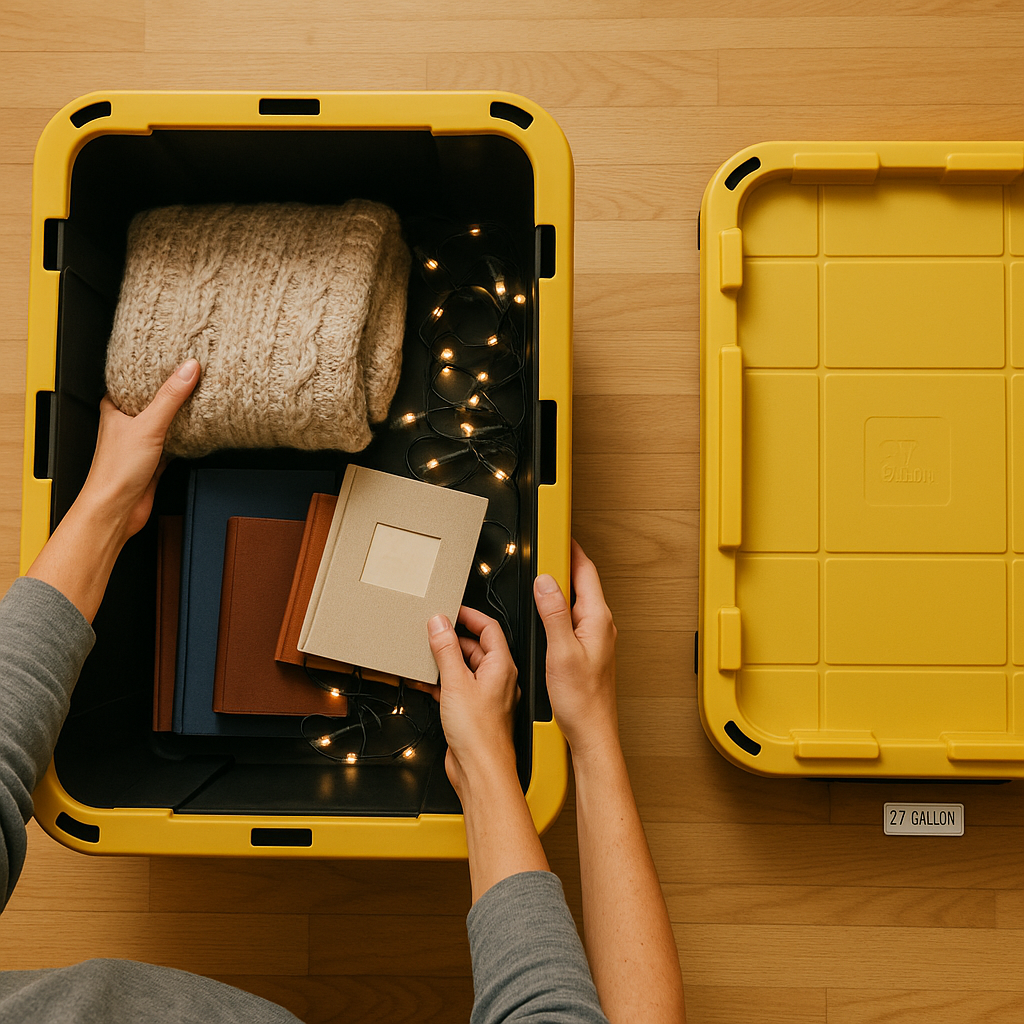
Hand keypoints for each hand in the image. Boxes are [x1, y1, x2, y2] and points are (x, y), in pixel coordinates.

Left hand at [78, 359, 199, 539]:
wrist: (116, 509)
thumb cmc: (114, 472)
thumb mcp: (147, 425)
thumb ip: (170, 397)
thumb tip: (188, 369)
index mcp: (114, 409)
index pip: (132, 380)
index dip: (149, 368)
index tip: (171, 357)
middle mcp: (126, 425)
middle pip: (152, 401)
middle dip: (170, 391)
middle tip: (190, 375)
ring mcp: (141, 443)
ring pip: (164, 422)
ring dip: (180, 416)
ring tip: (199, 399)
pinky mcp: (154, 461)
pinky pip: (174, 443)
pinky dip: (186, 438)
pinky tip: (198, 433)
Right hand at [427, 606, 518, 796]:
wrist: (481, 771)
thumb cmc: (481, 734)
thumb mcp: (456, 683)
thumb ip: (446, 650)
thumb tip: (440, 624)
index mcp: (502, 666)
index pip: (489, 628)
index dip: (470, 615)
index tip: (451, 609)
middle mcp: (498, 679)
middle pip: (476, 647)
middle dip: (453, 638)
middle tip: (433, 631)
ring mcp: (487, 695)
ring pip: (466, 668)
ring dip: (446, 661)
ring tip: (427, 655)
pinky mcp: (475, 711)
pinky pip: (459, 687)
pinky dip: (443, 681)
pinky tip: (427, 683)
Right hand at [533, 539, 618, 763]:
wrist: (591, 732)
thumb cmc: (582, 700)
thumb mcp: (561, 652)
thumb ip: (554, 613)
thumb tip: (546, 581)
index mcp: (597, 620)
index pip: (586, 572)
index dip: (571, 550)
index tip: (558, 533)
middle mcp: (600, 625)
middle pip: (582, 583)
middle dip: (564, 563)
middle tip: (546, 547)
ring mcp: (595, 638)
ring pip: (578, 601)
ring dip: (561, 586)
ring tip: (543, 574)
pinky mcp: (587, 649)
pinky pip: (574, 617)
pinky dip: (559, 607)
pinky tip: (547, 612)